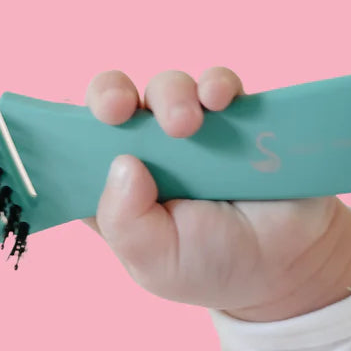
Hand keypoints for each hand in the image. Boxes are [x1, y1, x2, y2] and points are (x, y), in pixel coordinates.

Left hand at [82, 68, 350, 320]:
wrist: (289, 266)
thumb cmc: (210, 264)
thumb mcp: (154, 260)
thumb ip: (125, 221)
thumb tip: (123, 162)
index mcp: (113, 186)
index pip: (74, 147)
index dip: (61, 128)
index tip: (64, 123)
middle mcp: (146, 151)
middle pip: (113, 103)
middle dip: (110, 95)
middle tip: (119, 110)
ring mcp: (189, 131)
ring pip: (165, 88)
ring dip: (170, 96)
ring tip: (186, 126)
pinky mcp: (234, 117)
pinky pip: (219, 86)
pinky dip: (216, 84)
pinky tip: (219, 100)